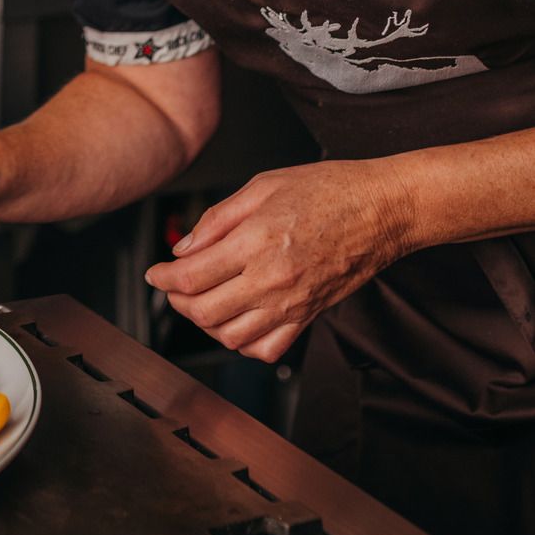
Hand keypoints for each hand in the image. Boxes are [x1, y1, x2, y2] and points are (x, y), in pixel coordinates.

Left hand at [144, 159, 412, 363]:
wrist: (381, 209)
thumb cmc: (328, 190)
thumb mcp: (262, 185)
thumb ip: (217, 220)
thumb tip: (184, 247)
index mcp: (256, 242)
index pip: (193, 276)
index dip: (163, 278)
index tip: (154, 274)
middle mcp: (272, 280)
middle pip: (205, 311)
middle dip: (178, 301)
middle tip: (172, 286)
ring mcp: (293, 304)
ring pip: (232, 336)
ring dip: (205, 324)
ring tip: (200, 301)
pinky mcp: (310, 316)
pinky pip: (268, 348)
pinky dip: (243, 343)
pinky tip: (235, 321)